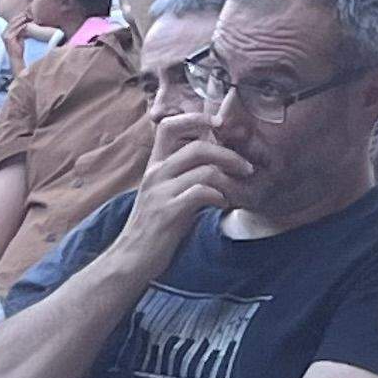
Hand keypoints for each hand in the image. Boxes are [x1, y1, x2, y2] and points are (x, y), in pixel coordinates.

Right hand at [125, 117, 244, 252]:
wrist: (132, 258)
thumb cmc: (153, 227)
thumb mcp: (164, 193)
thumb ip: (182, 174)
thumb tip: (215, 162)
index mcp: (154, 165)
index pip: (169, 126)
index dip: (196, 119)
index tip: (219, 126)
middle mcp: (155, 173)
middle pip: (198, 146)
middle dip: (229, 155)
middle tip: (246, 167)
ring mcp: (160, 192)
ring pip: (204, 169)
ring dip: (230, 178)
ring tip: (240, 188)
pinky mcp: (168, 211)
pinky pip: (201, 192)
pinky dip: (220, 196)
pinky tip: (222, 205)